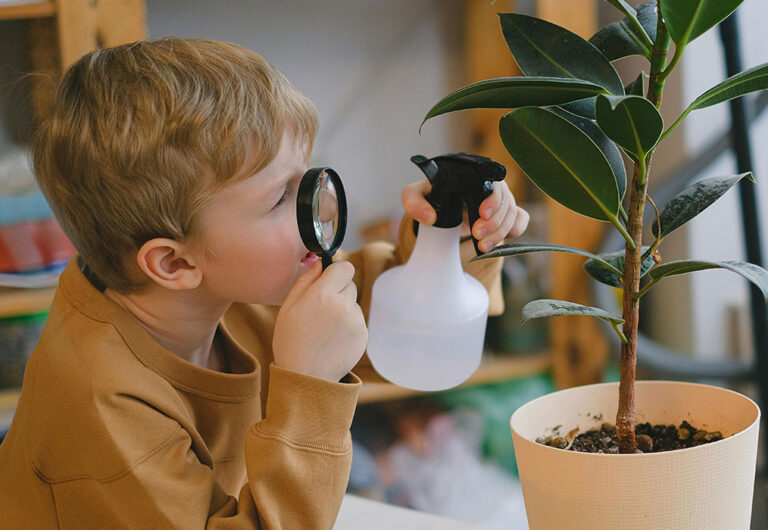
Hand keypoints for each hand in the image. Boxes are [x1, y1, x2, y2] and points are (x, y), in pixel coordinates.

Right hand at [273, 261, 366, 381]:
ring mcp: (356, 321)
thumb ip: (306, 280)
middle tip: (321, 309)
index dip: (336, 272)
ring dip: (343, 308)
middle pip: (350, 284)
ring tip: (325, 328)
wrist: (306, 376)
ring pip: (353, 303)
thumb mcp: (288, 307)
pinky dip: (348, 325)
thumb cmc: (291, 340)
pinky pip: (357, 320)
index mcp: (323, 294)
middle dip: (338, 291)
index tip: (328, 280)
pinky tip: (333, 338)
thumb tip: (321, 262)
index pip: (345, 267)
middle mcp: (343, 305)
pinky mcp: (363, 335)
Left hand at [401, 179, 528, 251]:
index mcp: (473, 175)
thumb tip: (430, 218)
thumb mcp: (415, 196)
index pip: (492, 182)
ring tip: (483, 246)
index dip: (491, 199)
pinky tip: (498, 242)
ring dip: (500, 232)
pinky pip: (520, 220)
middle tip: (477, 235)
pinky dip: (514, 231)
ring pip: (513, 213)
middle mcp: (490, 185)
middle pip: (505, 201)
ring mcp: (500, 200)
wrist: (440, 208)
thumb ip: (414, 202)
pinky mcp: (505, 214)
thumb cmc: (430, 197)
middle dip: (494, 222)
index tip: (481, 214)